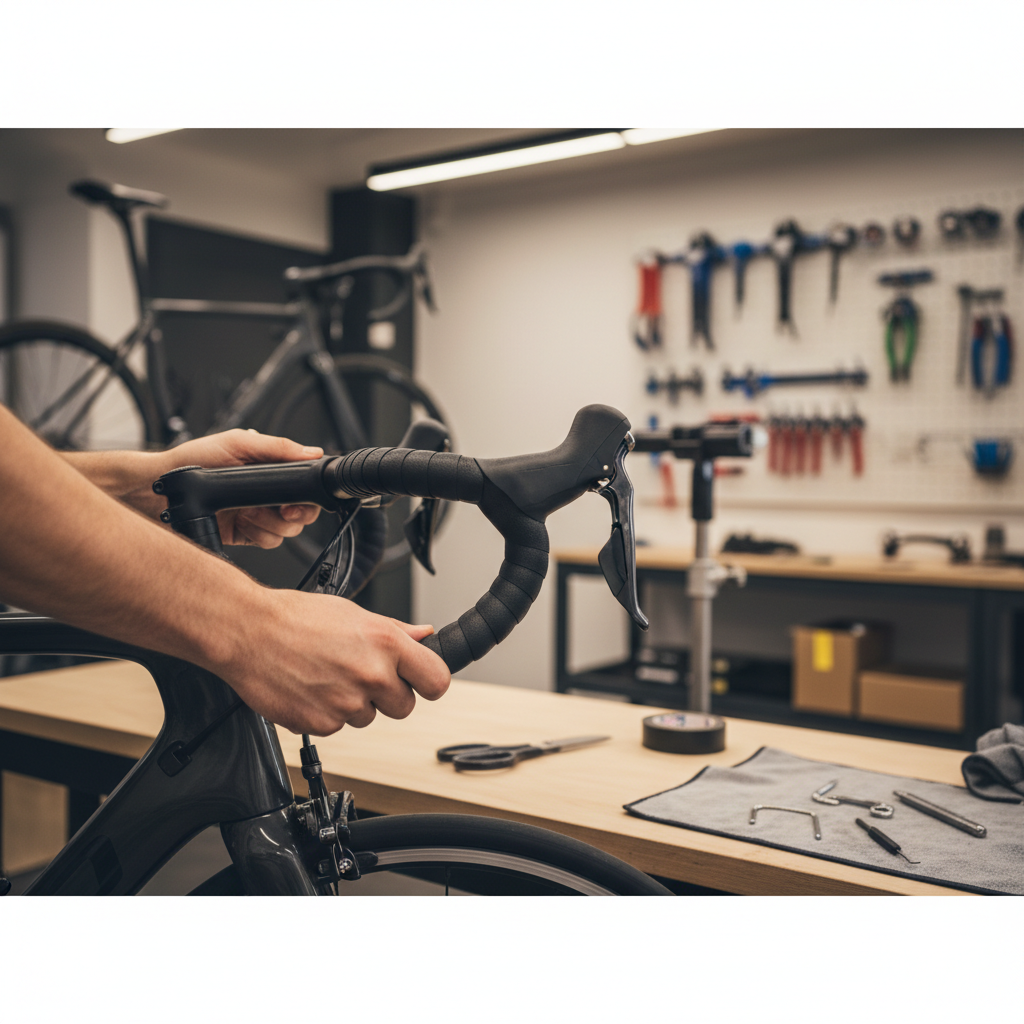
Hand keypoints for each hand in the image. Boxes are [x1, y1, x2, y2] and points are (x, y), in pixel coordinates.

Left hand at [130, 429, 323, 546]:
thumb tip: (312, 452)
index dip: (309, 497)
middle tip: (281, 511)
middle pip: (302, 513)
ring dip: (271, 523)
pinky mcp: (248, 534)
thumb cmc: (194, 460)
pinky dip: (259, 534)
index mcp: (271, 470)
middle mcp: (268, 494)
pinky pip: (269, 541)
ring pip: (288, 530)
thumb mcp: (238, 443)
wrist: (162, 489)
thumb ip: (277, 447)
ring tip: (248, 512)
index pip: (304, 486)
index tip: (299, 501)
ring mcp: (259, 515)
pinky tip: (241, 522)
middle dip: (295, 514)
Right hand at [219, 590, 450, 734]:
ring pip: (368, 717)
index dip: (429, 682)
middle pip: (404, 707)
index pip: (436, 680)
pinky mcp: (322, 724)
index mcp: (386, 643)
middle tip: (361, 674)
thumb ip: (395, 630)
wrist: (248, 632)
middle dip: (388, 695)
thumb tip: (424, 635)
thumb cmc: (295, 617)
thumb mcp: (354, 613)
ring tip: (327, 675)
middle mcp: (371, 675)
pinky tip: (310, 688)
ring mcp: (347, 703)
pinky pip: (337, 726)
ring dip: (354, 703)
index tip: (421, 681)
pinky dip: (326, 713)